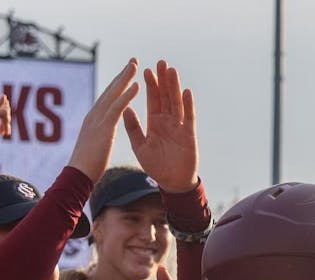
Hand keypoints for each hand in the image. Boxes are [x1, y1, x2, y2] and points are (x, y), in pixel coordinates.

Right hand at [68, 59, 140, 180]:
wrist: (78, 176)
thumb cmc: (87, 166)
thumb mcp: (95, 146)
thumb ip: (99, 135)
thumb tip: (102, 134)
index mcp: (92, 120)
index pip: (106, 98)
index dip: (116, 85)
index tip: (125, 74)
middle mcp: (93, 115)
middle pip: (109, 90)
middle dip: (121, 75)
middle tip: (132, 61)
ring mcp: (97, 120)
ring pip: (113, 94)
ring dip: (125, 78)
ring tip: (135, 65)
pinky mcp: (104, 127)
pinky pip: (117, 108)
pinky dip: (127, 95)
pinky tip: (137, 86)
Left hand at [124, 60, 198, 192]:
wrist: (171, 182)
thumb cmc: (155, 166)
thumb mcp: (140, 146)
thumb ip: (133, 128)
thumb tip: (124, 109)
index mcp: (154, 122)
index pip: (152, 99)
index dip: (150, 85)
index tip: (145, 69)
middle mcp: (168, 121)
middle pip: (166, 96)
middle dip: (163, 80)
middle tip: (160, 62)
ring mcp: (180, 126)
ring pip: (177, 103)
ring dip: (175, 87)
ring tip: (172, 71)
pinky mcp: (189, 134)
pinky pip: (189, 117)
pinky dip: (188, 105)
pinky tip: (186, 92)